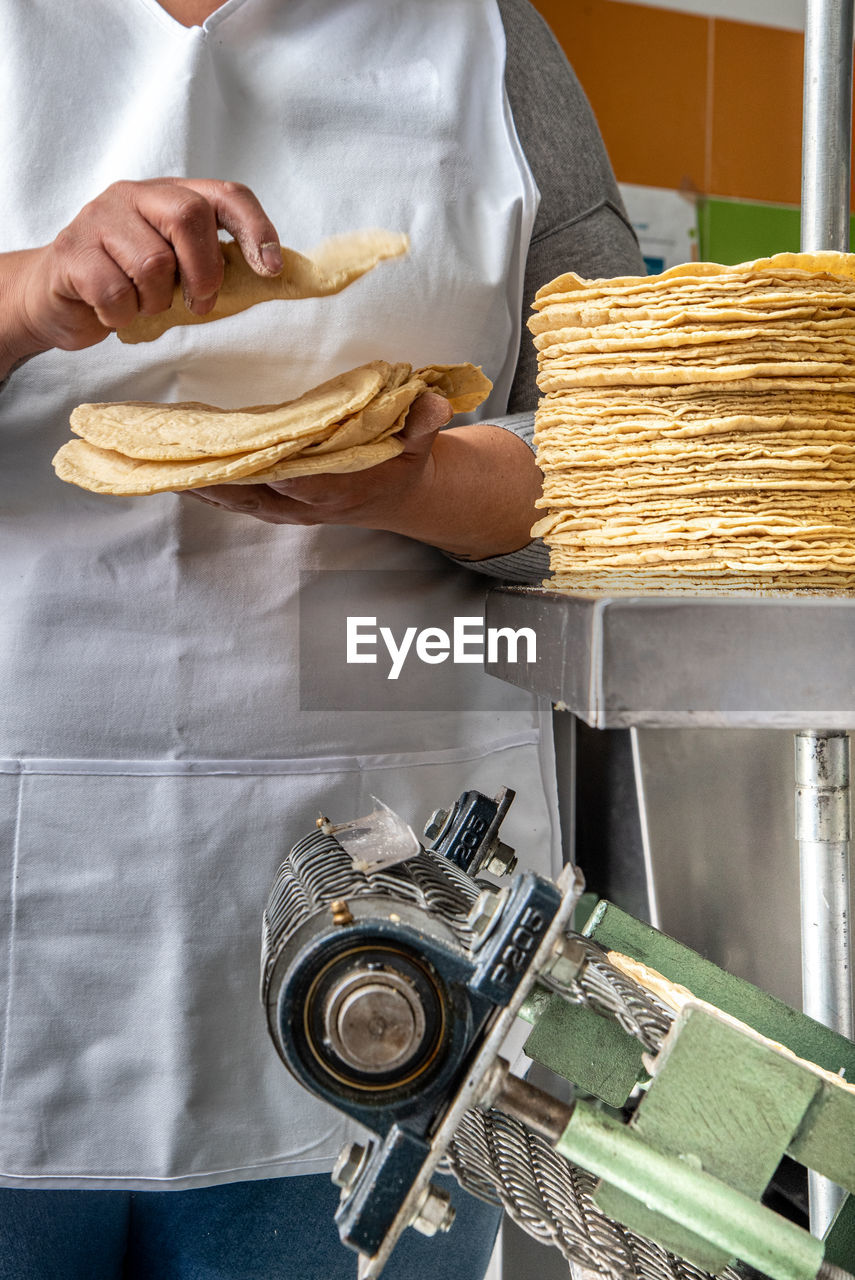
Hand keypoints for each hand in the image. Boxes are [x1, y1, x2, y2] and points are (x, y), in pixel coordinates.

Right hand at [5, 178, 280, 359]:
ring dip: (156, 302)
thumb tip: (272, 277)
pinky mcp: (72, 251)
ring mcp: (99, 218)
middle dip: (203, 272)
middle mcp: (135, 196)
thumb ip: (213, 266)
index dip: (255, 229)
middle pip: (189, 217)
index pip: (227, 195)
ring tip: (142, 305)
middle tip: (199, 303)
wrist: (56, 298)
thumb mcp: (176, 272)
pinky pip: (115, 292)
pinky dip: (123, 315)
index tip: (271, 269)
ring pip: (152, 263)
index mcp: (170, 196)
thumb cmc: (126, 284)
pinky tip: (114, 313)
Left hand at [187, 391, 453, 527]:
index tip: (237, 451)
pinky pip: (229, 495)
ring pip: (232, 497)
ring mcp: (282, 507)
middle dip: (210, 476)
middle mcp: (302, 503)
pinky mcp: (269, 503)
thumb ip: (424, 422)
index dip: (266, 468)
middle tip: (170, 455)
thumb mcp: (422, 440)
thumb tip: (432, 403)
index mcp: (335, 487)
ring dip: (195, 482)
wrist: (398, 495)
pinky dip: (201, 483)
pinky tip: (170, 467)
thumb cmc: (404, 462)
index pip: (295, 479)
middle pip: (249, 492)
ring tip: (152, 462)